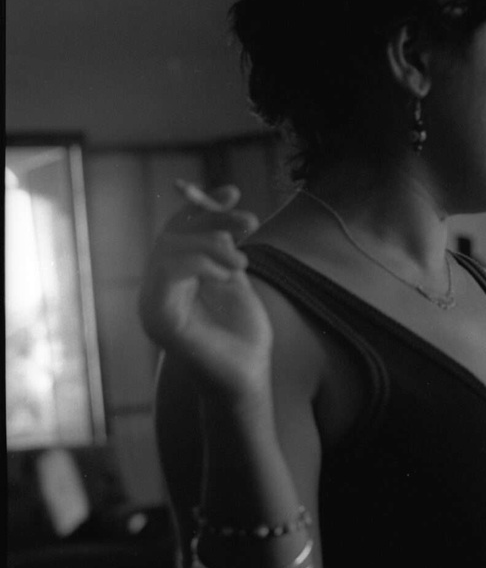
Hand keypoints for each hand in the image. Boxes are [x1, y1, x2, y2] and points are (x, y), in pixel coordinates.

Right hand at [138, 181, 269, 398]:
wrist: (247, 377)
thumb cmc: (243, 335)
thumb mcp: (235, 280)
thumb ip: (223, 248)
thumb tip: (222, 210)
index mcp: (171, 277)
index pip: (177, 229)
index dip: (201, 205)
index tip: (232, 190)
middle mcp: (155, 287)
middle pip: (173, 233)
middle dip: (213, 220)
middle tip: (251, 222)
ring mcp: (152, 302)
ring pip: (168, 248)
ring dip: (211, 244)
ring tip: (242, 262)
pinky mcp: (158, 317)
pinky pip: (168, 273)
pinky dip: (199, 263)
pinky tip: (227, 273)